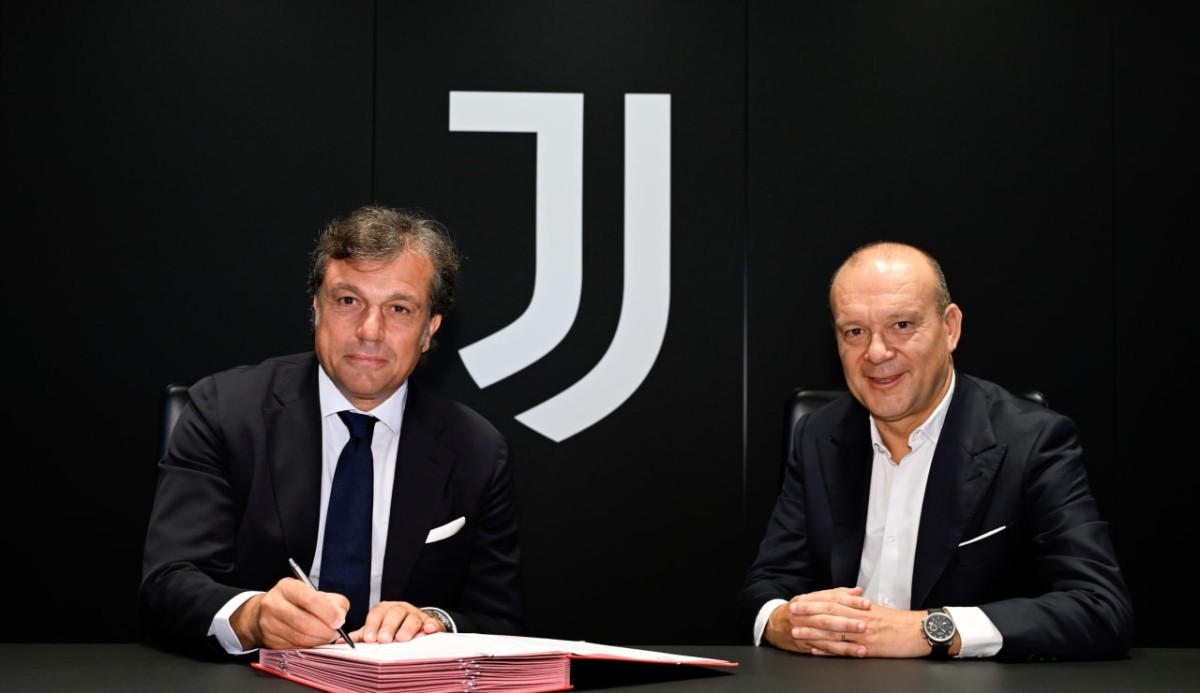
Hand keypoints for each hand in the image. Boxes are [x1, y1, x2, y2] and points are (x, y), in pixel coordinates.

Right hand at [232, 577, 350, 649]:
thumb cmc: (295, 601)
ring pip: (299, 638)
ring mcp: (268, 623)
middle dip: (325, 631)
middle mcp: (273, 604)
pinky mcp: (269, 640)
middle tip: (335, 632)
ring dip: (318, 641)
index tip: (339, 621)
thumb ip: (332, 601)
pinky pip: (294, 647)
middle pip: (304, 623)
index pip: (309, 599)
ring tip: (326, 637)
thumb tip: (340, 616)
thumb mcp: (313, 592)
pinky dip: (308, 647)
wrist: (264, 613)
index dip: (327, 612)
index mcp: (287, 587)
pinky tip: (313, 641)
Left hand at [353, 601, 444, 643]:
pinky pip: (431, 622)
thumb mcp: (376, 629)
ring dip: (407, 628)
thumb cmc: (392, 628)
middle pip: (395, 614)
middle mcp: (400, 609)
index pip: (377, 614)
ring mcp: (416, 615)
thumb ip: (362, 635)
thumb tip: (340, 642)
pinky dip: (430, 626)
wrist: (416, 624)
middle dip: (388, 626)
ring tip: (402, 638)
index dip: (373, 625)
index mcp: (385, 610)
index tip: (369, 638)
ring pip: (412, 618)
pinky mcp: (430, 621)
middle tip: (384, 639)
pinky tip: (428, 630)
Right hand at [765, 586, 869, 656]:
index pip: (831, 598)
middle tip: (864, 625)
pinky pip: (822, 648)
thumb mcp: (812, 598)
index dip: (849, 600)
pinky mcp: (803, 644)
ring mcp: (802, 630)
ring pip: (825, 635)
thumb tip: (857, 591)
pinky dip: (837, 651)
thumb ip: (836, 594)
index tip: (866, 603)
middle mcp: (804, 614)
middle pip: (827, 617)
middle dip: (847, 622)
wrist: (772, 624)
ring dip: (845, 642)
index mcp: (808, 599)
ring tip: (862, 646)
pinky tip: (851, 653)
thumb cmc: (797, 610)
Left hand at [765, 587, 946, 657]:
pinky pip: (845, 649)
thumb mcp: (877, 610)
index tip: (799, 600)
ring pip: (834, 631)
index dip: (814, 601)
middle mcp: (860, 618)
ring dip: (813, 632)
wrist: (919, 632)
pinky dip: (829, 649)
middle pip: (829, 613)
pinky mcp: (869, 648)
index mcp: (861, 607)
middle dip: (809, 613)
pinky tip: (816, 650)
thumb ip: (859, 605)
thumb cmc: (899, 622)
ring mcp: (864, 633)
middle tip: (792, 612)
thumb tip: (846, 598)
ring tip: (797, 632)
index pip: (833, 601)